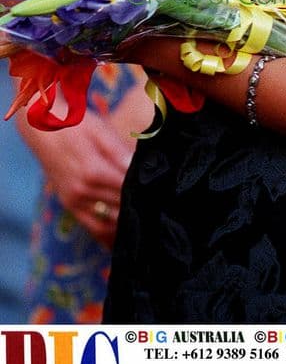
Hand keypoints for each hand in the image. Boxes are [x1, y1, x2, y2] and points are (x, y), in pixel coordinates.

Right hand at [16, 76, 151, 249]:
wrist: (42, 130)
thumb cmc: (76, 126)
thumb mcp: (100, 131)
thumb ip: (119, 152)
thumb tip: (136, 167)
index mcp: (93, 171)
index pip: (127, 190)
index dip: (146, 194)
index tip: (164, 196)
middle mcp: (82, 191)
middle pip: (119, 208)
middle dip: (140, 210)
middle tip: (162, 212)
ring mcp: (74, 201)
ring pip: (107, 224)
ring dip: (126, 227)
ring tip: (148, 227)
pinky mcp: (69, 205)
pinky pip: (92, 228)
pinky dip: (109, 235)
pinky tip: (125, 237)